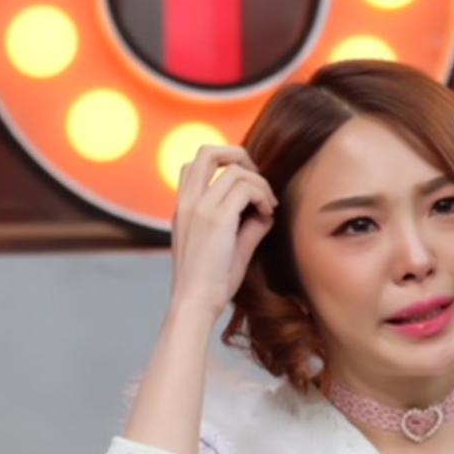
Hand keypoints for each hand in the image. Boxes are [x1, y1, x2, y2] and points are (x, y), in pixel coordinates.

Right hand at [169, 145, 278, 317]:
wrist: (195, 303)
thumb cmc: (210, 283)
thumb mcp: (228, 248)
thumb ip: (246, 226)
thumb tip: (266, 212)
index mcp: (184, 207)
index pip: (197, 164)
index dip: (226, 164)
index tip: (247, 189)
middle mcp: (188, 201)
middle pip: (208, 150)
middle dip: (240, 155)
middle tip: (259, 181)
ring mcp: (199, 207)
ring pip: (235, 169)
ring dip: (260, 184)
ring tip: (268, 207)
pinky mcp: (215, 218)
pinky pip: (245, 188)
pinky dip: (263, 196)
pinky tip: (268, 214)